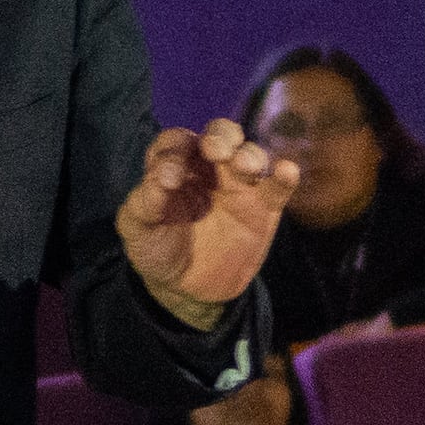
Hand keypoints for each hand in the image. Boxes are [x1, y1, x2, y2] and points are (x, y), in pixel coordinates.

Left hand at [116, 118, 289, 320]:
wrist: (186, 289)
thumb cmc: (157, 249)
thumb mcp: (138, 227)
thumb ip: (146, 199)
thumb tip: (166, 174)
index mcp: (176, 165)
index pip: (177, 142)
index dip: (174, 150)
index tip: (170, 177)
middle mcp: (209, 168)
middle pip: (220, 135)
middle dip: (220, 136)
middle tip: (216, 151)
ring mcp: (239, 185)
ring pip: (250, 155)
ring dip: (250, 155)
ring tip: (244, 167)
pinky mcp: (263, 207)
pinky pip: (278, 186)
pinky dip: (285, 176)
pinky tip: (287, 170)